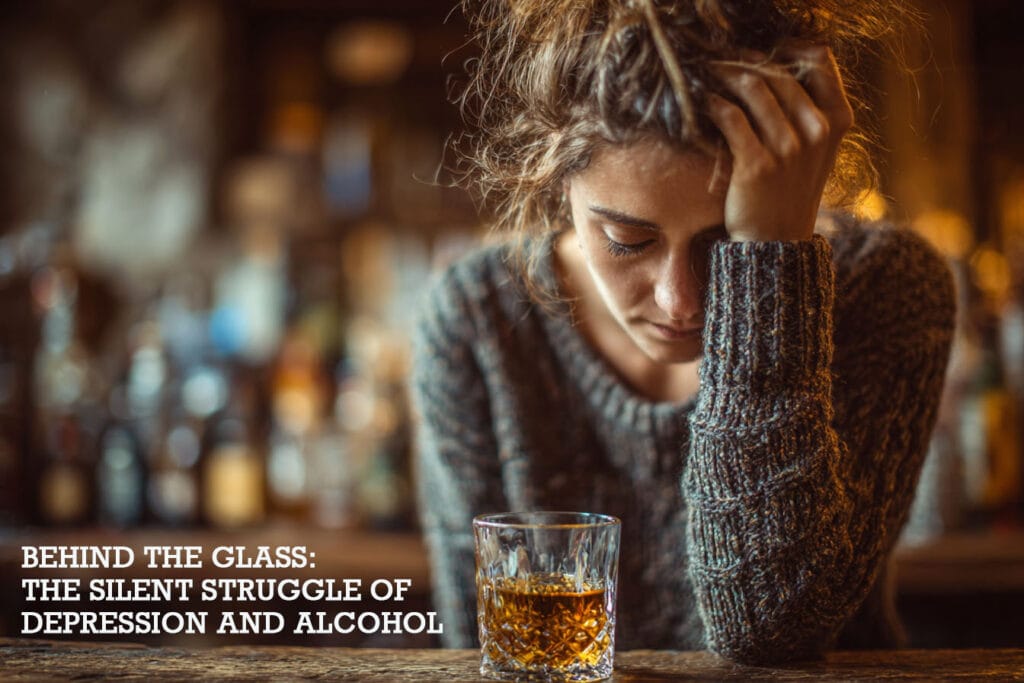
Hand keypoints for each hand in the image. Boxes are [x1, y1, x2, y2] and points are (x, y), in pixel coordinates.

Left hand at [706, 46, 852, 241]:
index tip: (761, 48)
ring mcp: (789, 149)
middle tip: (719, 58)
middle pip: (778, 72)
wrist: (775, 241)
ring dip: (723, 75)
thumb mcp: (815, 149)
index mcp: (836, 121)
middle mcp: (817, 132)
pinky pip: (730, 116)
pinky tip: (702, 101)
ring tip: (705, 73)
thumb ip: (807, 110)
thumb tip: (775, 66)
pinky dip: (712, 103)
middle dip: (744, 59)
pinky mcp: (757, 164)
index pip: (820, 61)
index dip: (788, 46)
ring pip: (752, 88)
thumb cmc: (789, 190)